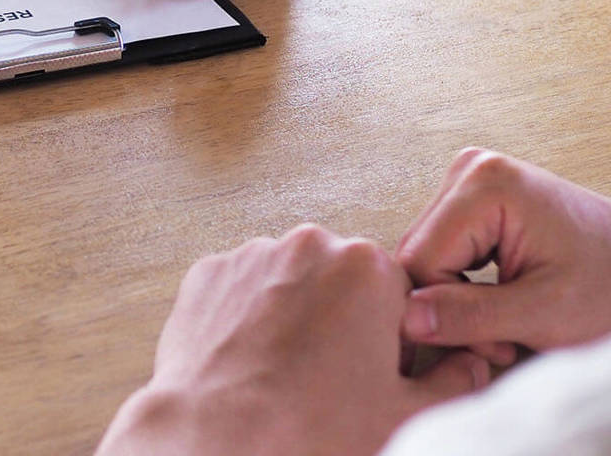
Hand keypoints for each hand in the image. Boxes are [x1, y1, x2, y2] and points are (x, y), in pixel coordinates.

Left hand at [96, 227, 487, 455]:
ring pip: (290, 282)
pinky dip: (249, 320)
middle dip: (344, 322)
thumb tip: (474, 362)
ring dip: (296, 317)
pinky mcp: (208, 273)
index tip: (379, 375)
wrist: (218, 441)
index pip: (397, 292)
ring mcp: (251, 254)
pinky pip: (241, 290)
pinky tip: (252, 364)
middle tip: (331, 382)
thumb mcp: (408, 418)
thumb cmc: (315, 433)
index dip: (393, 340)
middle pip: (341, 281)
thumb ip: (456, 382)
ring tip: (288, 377)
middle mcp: (307, 244)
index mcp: (366, 267)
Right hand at [398, 148, 610, 354]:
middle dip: (453, 305)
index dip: (446, 311)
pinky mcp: (472, 195)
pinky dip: (464, 281)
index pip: (421, 259)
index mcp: (484, 183)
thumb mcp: (544, 315)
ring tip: (506, 319)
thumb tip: (408, 318)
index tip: (493, 339)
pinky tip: (500, 294)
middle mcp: (469, 169)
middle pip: (420, 253)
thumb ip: (471, 317)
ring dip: (458, 298)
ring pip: (427, 254)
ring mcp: (469, 178)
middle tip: (502, 335)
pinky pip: (441, 246)